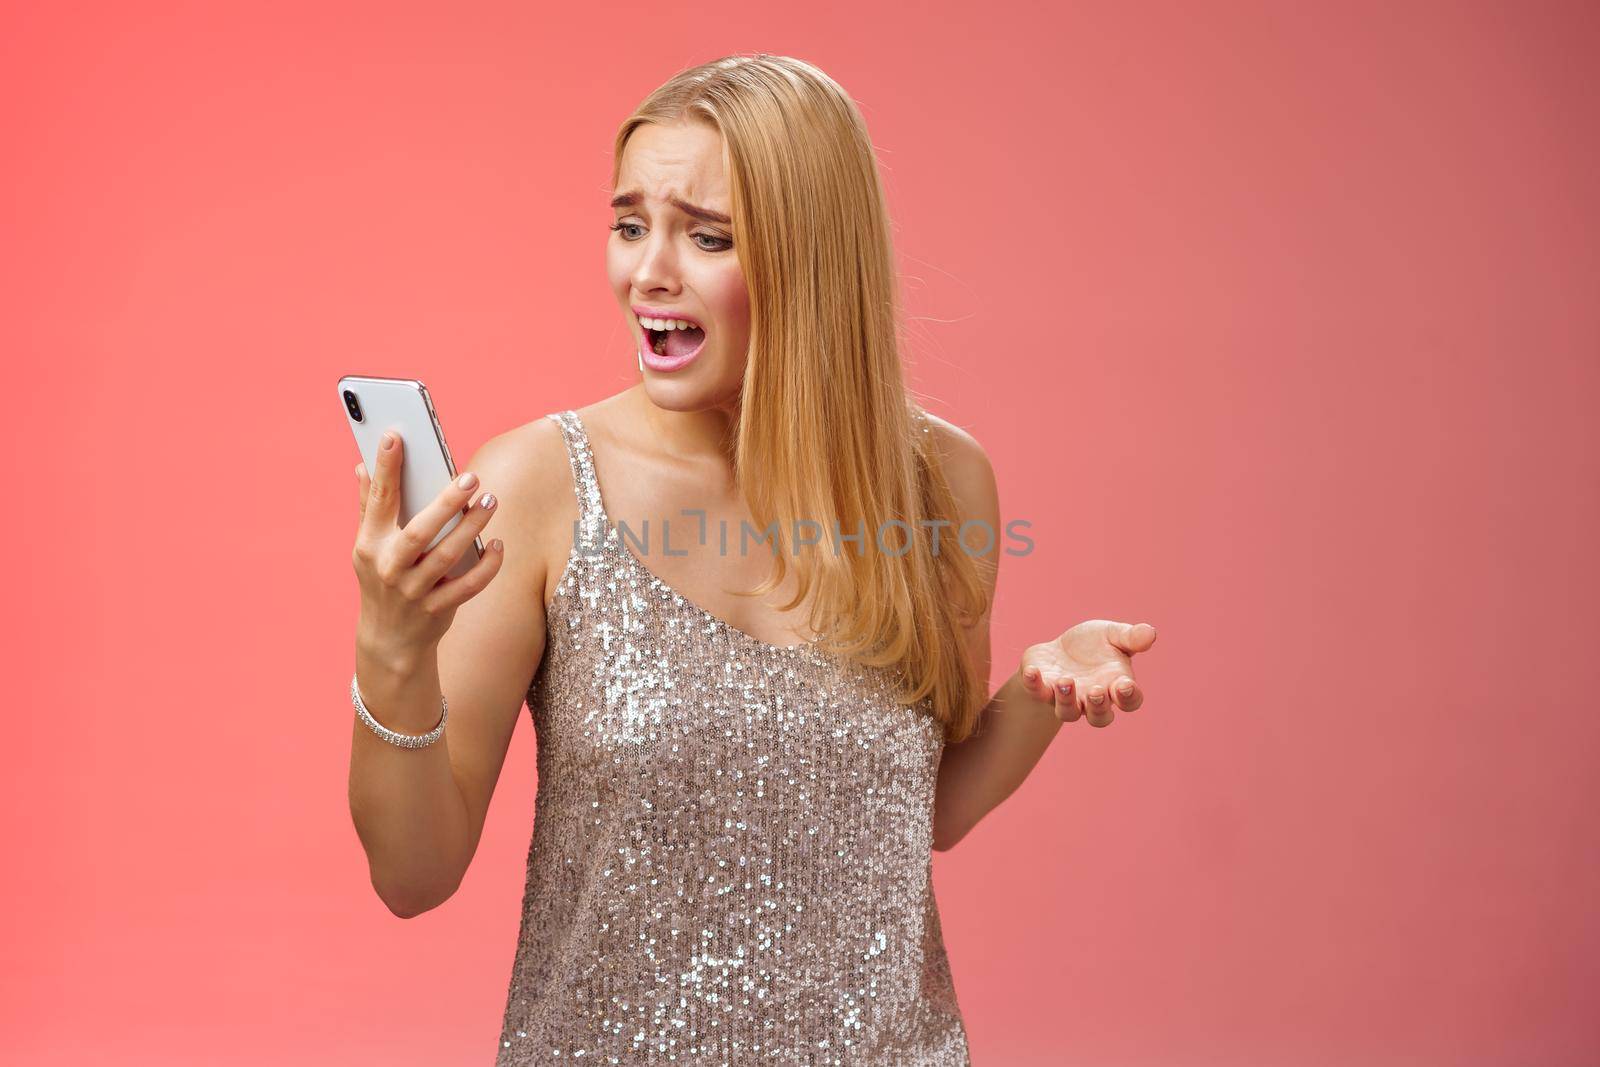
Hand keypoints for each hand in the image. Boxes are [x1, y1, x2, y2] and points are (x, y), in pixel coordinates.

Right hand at [351, 430, 504, 670]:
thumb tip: (363, 464)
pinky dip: (486, 567)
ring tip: (491, 501)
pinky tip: (497, 545)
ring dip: (472, 528)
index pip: (378, 500)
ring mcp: (413, 591)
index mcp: (369, 544)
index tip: (394, 435)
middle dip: (445, 504)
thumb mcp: (367, 545)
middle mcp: (389, 567)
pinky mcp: (437, 609)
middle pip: (419, 532)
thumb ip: (368, 506)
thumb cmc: (381, 578)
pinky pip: (467, 586)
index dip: (385, 467)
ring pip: (447, 557)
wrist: (389, 639)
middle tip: (471, 478)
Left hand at [1017, 620, 1157, 727]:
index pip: (1129, 701)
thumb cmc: (1094, 645)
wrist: (1061, 648)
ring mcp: (1066, 699)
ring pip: (1068, 713)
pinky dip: (1034, 684)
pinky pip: (1037, 693)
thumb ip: (1131, 637)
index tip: (1125, 685)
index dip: (1129, 697)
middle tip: (1095, 692)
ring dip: (1067, 701)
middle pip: (1100, 718)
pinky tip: (1032, 670)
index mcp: (1116, 686)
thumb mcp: (1112, 635)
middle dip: (1098, 707)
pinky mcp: (1042, 690)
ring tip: (1065, 682)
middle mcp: (1092, 700)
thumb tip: (1151, 633)